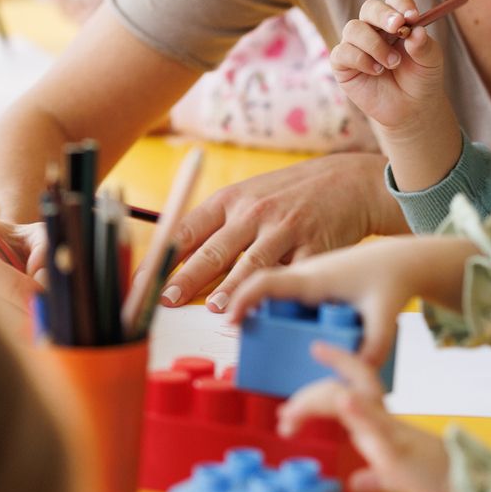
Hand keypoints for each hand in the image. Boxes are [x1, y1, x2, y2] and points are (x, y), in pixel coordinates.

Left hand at [159, 153, 403, 312]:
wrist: (346, 182)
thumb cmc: (286, 195)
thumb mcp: (247, 198)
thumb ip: (216, 228)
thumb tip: (175, 265)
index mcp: (229, 201)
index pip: (187, 229)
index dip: (163, 257)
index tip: (144, 280)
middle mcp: (254, 212)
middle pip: (214, 249)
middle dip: (188, 278)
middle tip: (167, 300)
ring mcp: (285, 228)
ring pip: (253, 263)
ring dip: (232, 288)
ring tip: (215, 309)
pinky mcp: (316, 245)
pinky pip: (295, 273)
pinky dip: (280, 292)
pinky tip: (267, 308)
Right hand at [221, 235, 478, 366]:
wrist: (402, 257)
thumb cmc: (391, 278)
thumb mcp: (384, 313)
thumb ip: (374, 344)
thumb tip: (358, 373)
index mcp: (313, 278)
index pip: (265, 282)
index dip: (242, 300)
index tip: (230, 322)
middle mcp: (303, 273)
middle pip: (262, 288)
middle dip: (247, 310)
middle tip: (243, 338)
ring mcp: (306, 275)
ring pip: (273, 291)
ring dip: (264, 311)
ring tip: (266, 341)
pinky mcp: (313, 281)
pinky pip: (285, 293)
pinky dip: (279, 310)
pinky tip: (290, 332)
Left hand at [281, 343, 449, 491]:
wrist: (467, 489)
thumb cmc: (433, 479)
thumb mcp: (394, 478)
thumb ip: (373, 478)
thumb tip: (355, 483)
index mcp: (379, 421)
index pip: (354, 382)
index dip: (338, 360)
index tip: (316, 346)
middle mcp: (382, 418)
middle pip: (342, 389)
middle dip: (308, 397)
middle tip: (284, 416)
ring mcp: (390, 431)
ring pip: (352, 400)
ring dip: (317, 402)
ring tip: (290, 414)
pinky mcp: (398, 450)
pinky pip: (377, 426)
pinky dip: (358, 412)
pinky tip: (345, 402)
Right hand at [327, 0, 448, 134]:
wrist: (411, 109)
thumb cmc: (420, 79)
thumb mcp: (430, 62)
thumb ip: (424, 46)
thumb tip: (416, 30)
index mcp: (396, 21)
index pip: (394, 0)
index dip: (401, 3)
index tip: (414, 16)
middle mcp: (373, 28)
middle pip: (369, 8)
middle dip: (383, 15)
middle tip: (398, 27)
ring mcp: (356, 44)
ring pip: (354, 28)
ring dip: (375, 45)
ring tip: (393, 63)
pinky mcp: (343, 63)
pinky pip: (342, 52)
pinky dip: (361, 60)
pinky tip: (377, 71)